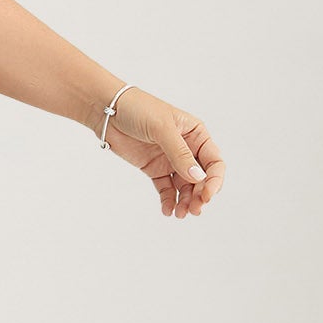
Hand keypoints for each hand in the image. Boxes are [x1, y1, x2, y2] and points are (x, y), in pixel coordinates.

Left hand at [100, 86, 224, 218]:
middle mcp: (187, 148)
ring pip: (184, 187)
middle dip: (199, 196)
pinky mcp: (154, 168)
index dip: (214, 180)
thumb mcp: (162, 128)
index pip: (214, 162)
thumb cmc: (138, 109)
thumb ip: (179, 153)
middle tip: (194, 210)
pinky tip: (167, 210)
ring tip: (180, 214)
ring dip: (185, 201)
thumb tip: (197, 177)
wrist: (108, 111)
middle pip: (201, 178)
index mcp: (196, 134)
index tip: (207, 195)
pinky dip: (168, 200)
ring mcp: (170, 160)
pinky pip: (166, 189)